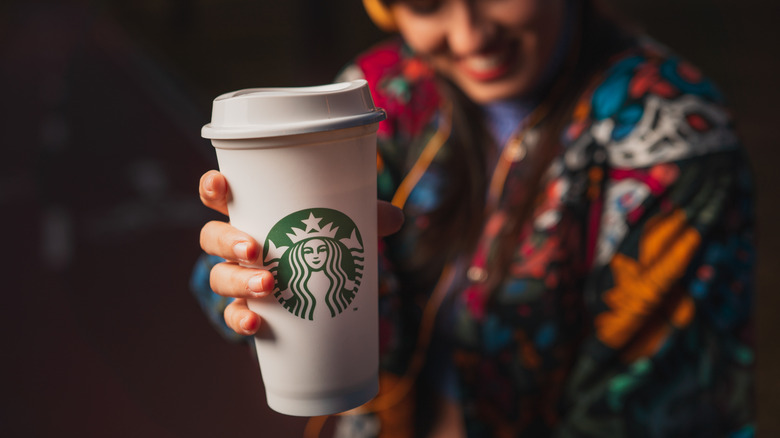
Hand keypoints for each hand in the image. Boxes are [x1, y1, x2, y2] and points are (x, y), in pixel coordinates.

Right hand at [198, 170, 403, 335]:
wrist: (321, 284)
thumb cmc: (323, 240)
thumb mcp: (344, 224)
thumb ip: (368, 216)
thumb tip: (397, 217)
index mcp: (251, 213)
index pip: (219, 196)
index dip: (212, 188)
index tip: (220, 183)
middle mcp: (236, 244)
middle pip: (212, 237)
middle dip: (228, 241)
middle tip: (255, 248)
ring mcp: (237, 276)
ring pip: (219, 276)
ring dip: (238, 281)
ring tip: (267, 286)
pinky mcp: (246, 306)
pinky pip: (232, 314)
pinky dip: (240, 318)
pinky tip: (255, 323)